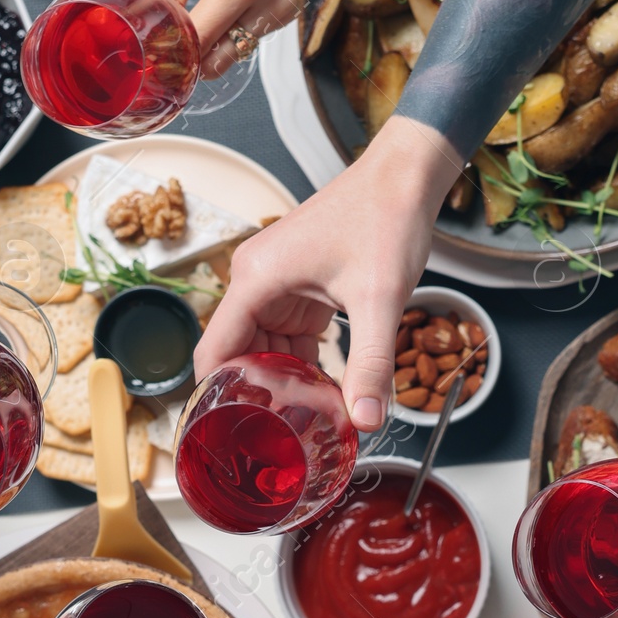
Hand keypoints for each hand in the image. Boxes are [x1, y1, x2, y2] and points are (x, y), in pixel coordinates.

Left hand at [151, 0, 297, 75]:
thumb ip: (162, 4)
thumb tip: (146, 43)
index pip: (200, 42)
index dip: (169, 53)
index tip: (146, 57)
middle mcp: (273, 2)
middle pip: (219, 58)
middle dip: (188, 57)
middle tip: (159, 45)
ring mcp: (284, 9)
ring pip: (232, 53)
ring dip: (206, 46)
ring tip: (184, 21)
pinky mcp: (286, 10)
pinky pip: (246, 38)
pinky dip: (224, 33)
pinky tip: (210, 11)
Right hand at [195, 116, 459, 430]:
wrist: (404, 178)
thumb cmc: (384, 218)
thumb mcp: (379, 299)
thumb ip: (371, 363)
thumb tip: (366, 418)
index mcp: (256, 279)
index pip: (213, 350)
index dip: (216, 395)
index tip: (229, 435)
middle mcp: (256, 280)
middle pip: (238, 353)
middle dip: (258, 395)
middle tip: (280, 439)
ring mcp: (275, 283)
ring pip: (264, 348)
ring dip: (282, 381)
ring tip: (305, 421)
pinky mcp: (298, 287)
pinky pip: (287, 336)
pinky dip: (301, 362)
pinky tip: (323, 389)